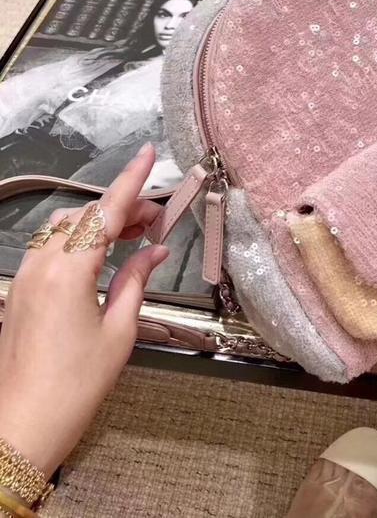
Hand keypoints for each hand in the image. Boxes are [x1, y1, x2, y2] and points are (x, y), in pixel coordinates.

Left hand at [0, 144, 168, 477]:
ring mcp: (24, 278)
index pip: (105, 212)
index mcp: (69, 273)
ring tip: (130, 235)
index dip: (130, 180)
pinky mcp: (18, 293)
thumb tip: (153, 252)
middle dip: (120, 208)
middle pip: (83, 216)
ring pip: (62, 228)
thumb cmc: (75, 386)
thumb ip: (135, 282)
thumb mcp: (118, 333)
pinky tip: (100, 258)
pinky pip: (48, 249)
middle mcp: (41, 266)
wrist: (21, 426)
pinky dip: (77, 242)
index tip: (148, 154)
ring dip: (96, 223)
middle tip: (154, 219)